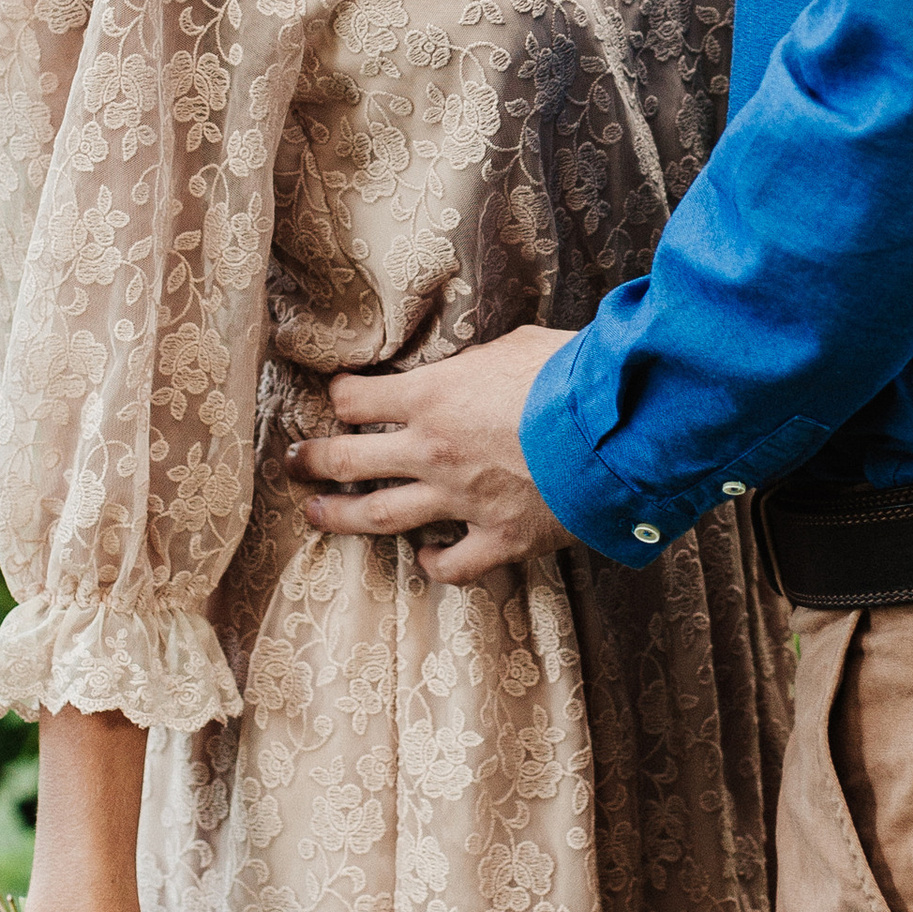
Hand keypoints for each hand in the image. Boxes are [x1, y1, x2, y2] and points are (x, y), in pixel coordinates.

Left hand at [288, 326, 574, 584]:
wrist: (620, 429)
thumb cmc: (572, 374)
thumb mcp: (514, 346)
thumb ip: (476, 365)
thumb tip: (466, 371)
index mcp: (432, 396)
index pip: (358, 399)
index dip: (341, 396)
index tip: (337, 396)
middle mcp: (432, 451)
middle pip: (349, 459)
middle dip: (313, 460)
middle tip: (292, 462)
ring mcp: (460, 501)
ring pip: (380, 516)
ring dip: (341, 516)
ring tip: (316, 513)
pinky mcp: (498, 539)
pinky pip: (451, 564)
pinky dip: (433, 565)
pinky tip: (424, 559)